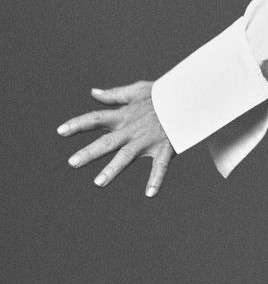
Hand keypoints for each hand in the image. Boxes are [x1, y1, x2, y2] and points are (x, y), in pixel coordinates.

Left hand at [57, 81, 174, 196]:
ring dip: (113, 169)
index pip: (96, 119)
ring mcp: (148, 140)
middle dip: (90, 152)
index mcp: (124, 115)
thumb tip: (93, 93)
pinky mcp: (166, 148)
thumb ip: (114, 94)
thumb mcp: (138, 90)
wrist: (191, 97)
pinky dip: (156, 180)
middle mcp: (133, 129)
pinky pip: (160, 166)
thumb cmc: (164, 93)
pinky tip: (150, 194)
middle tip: (73, 163)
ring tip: (99, 182)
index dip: (78, 124)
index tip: (61, 132)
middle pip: (107, 141)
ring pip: (127, 156)